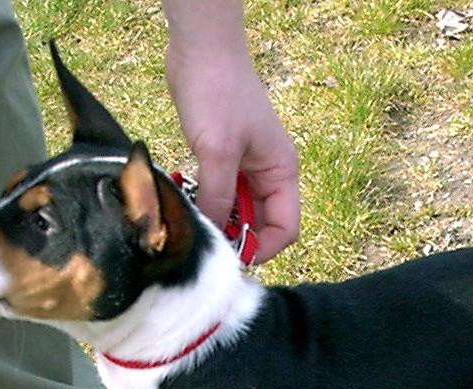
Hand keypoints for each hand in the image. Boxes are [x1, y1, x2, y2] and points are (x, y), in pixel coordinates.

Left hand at [163, 3, 299, 262]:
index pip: (285, 228)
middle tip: (206, 242)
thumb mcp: (218, 152)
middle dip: (237, 235)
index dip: (263, 247)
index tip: (233, 255)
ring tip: (194, 221)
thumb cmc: (218, 93)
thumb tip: (215, 236)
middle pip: (261, 223)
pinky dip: (205, 201)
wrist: (200, 49)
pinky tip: (186, 201)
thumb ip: (218, 197)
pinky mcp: (224, 158)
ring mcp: (247, 166)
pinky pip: (219, 193)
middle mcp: (269, 173)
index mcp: (282, 172)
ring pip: (237, 210)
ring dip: (218, 219)